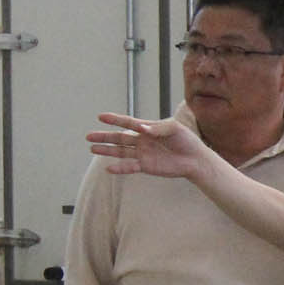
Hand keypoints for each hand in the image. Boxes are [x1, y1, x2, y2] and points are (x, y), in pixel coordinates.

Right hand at [89, 113, 209, 178]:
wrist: (195, 159)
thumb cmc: (186, 140)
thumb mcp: (174, 129)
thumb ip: (157, 128)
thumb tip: (141, 129)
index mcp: (148, 128)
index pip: (128, 122)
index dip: (115, 120)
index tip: (101, 116)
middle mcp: (142, 141)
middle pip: (119, 137)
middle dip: (104, 136)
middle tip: (88, 136)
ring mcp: (142, 153)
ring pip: (120, 151)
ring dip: (106, 150)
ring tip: (92, 148)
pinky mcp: (146, 166)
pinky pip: (130, 167)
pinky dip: (120, 168)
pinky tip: (109, 168)